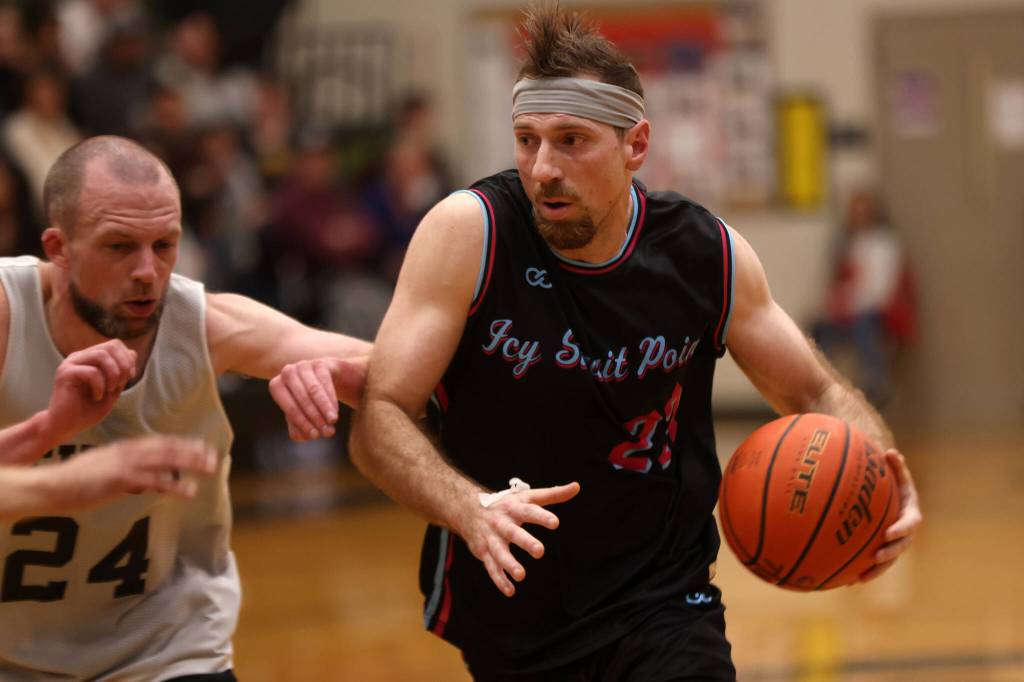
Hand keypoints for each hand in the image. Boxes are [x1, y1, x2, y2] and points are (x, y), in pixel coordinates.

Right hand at [45, 339, 136, 440]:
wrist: (66, 427)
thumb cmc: (88, 410)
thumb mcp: (113, 389)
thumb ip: (122, 372)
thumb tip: (132, 353)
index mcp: (90, 358)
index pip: (115, 345)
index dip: (128, 360)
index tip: (128, 378)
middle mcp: (80, 357)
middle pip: (111, 345)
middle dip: (124, 365)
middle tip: (120, 384)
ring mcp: (70, 363)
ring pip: (101, 355)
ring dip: (113, 374)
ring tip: (110, 390)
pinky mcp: (64, 373)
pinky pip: (91, 372)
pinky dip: (100, 385)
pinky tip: (97, 397)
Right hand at [56, 436, 217, 507]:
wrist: (50, 487)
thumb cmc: (73, 484)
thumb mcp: (105, 475)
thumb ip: (129, 477)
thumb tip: (149, 484)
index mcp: (122, 450)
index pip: (157, 444)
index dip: (180, 445)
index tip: (199, 447)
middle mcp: (126, 453)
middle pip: (167, 448)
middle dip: (192, 451)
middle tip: (213, 456)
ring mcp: (124, 464)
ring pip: (165, 460)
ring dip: (190, 463)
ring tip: (210, 468)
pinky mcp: (120, 479)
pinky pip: (154, 481)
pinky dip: (174, 485)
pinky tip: (189, 491)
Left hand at [269, 357, 366, 440]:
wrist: (329, 379)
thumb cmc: (310, 401)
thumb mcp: (302, 416)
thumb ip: (299, 428)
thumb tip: (303, 436)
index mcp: (277, 386)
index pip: (289, 407)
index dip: (302, 422)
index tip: (315, 436)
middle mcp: (287, 372)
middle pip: (301, 398)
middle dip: (315, 417)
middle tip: (327, 432)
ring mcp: (303, 365)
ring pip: (313, 390)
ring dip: (324, 408)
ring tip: (332, 422)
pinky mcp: (319, 362)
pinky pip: (325, 382)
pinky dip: (331, 398)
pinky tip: (335, 411)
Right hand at [456, 481, 580, 596]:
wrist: (467, 508)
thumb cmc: (505, 503)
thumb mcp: (527, 496)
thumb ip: (553, 494)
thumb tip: (577, 487)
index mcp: (514, 508)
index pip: (529, 511)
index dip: (542, 517)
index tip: (555, 523)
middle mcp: (501, 523)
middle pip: (513, 533)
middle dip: (525, 542)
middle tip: (540, 551)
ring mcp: (491, 538)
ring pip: (499, 553)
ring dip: (509, 564)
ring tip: (521, 575)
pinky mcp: (483, 552)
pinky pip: (491, 567)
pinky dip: (499, 580)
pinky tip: (511, 591)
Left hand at [859, 450, 922, 581]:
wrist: (891, 492)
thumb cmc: (890, 479)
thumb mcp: (894, 472)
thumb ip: (895, 466)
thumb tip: (891, 452)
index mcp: (910, 512)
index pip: (911, 522)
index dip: (902, 528)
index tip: (889, 533)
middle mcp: (905, 530)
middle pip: (901, 545)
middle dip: (891, 553)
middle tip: (877, 555)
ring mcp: (894, 541)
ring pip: (888, 559)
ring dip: (877, 569)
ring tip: (861, 578)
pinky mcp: (882, 548)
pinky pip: (874, 562)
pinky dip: (862, 570)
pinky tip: (845, 581)